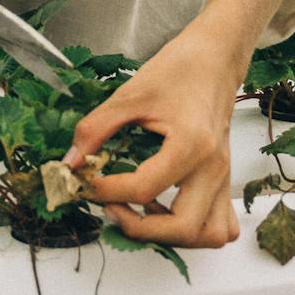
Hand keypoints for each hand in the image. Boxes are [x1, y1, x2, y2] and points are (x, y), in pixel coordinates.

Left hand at [63, 25, 244, 248]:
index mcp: (190, 143)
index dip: (106, 190)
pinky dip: (196, 230)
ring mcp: (224, 176)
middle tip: (111, 207)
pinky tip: (167, 210)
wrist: (214, 58)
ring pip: (210, 234)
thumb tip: (70, 164)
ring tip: (140, 212)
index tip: (84, 181)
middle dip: (141, 228)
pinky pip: (222, 225)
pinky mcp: (225, 180)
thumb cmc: (177, 70)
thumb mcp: (128, 95)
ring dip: (172, 236)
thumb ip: (95, 130)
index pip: (144, 188)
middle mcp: (213, 167)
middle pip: (183, 227)